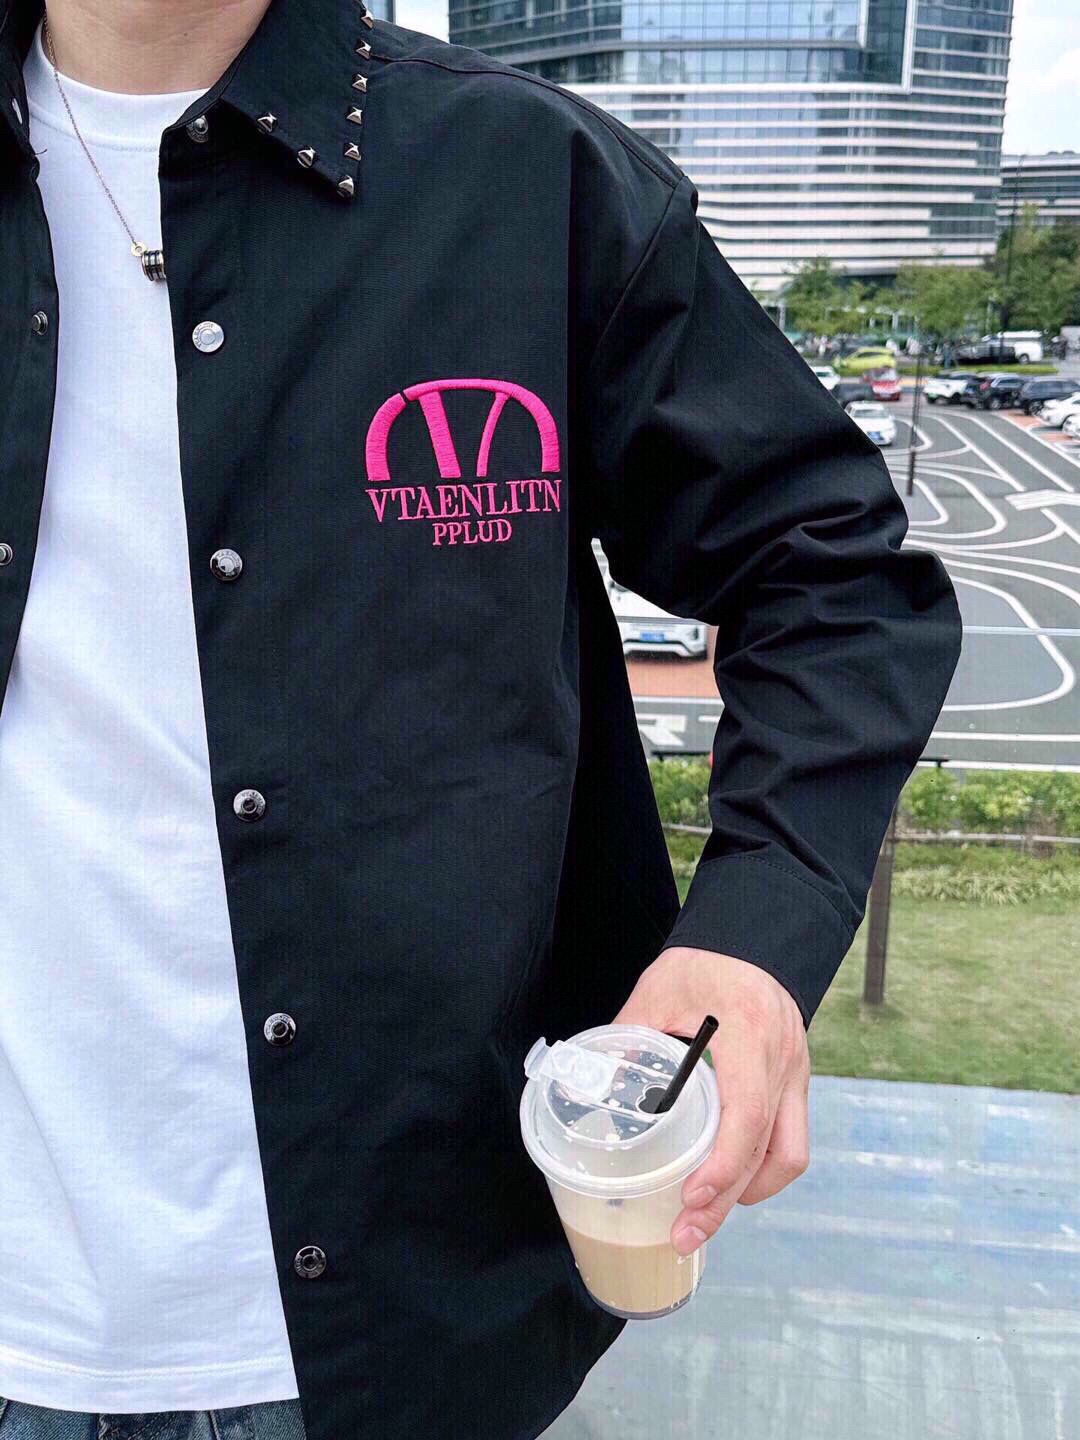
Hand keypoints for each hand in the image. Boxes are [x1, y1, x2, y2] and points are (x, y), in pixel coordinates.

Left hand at [610, 947, 809, 1255]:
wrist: (753, 938)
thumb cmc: (704, 963)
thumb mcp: (658, 992)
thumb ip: (628, 1037)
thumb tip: (592, 1086)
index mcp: (749, 1035)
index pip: (747, 1115)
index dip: (722, 1165)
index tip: (690, 1196)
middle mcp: (784, 1061)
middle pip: (771, 1152)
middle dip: (728, 1201)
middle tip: (686, 1234)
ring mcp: (797, 1075)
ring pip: (790, 1155)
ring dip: (750, 1192)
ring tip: (705, 1216)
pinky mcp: (796, 1083)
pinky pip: (789, 1139)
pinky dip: (760, 1168)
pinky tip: (726, 1181)